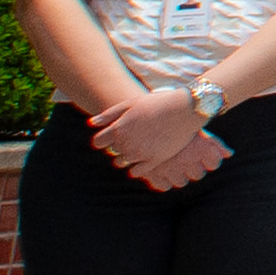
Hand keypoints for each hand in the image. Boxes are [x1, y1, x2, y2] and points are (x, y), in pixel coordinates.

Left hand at [86, 85, 204, 179]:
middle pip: (112, 152)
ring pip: (122, 162)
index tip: (111, 136)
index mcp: (118, 129)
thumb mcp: (132, 103)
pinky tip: (143, 158)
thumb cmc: (157, 103)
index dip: (103, 140)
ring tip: (139, 146)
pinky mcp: (154, 160)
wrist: (184, 109)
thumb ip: (109, 114)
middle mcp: (126, 144)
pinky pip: (137, 171)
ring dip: (127, 156)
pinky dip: (137, 167)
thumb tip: (91, 123)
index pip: (98, 143)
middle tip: (132, 137)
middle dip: (118, 146)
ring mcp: (140, 153)